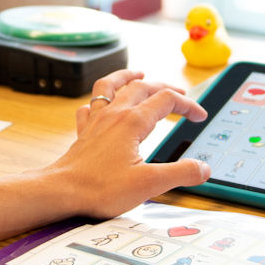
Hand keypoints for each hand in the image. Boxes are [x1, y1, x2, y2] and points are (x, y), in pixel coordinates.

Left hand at [49, 70, 210, 217]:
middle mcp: (114, 115)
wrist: (61, 191)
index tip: (200, 116)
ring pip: (111, 86)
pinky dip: (99, 100)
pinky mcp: (84, 133)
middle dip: (164, 87)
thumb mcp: (149, 184)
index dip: (188, 105)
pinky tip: (102, 105)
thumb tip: (203, 168)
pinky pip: (91, 106)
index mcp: (133, 122)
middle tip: (180, 94)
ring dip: (127, 77)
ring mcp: (97, 121)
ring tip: (138, 73)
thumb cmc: (100, 188)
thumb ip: (180, 173)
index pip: (167, 100)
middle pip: (142, 87)